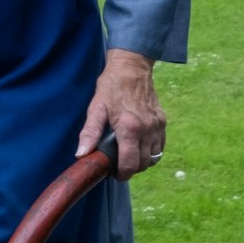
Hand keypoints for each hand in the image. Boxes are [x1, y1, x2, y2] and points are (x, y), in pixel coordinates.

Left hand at [78, 47, 163, 175]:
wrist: (132, 67)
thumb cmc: (112, 86)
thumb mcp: (96, 108)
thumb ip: (90, 133)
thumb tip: (81, 154)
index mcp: (130, 128)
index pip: (130, 164)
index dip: (122, 174)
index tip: (115, 174)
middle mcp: (147, 130)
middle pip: (143, 164)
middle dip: (131, 169)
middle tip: (119, 165)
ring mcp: (157, 126)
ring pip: (154, 157)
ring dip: (142, 162)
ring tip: (129, 156)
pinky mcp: (162, 121)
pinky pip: (160, 146)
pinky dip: (152, 152)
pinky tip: (140, 147)